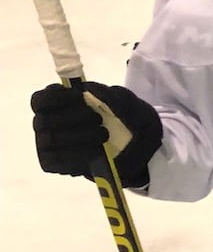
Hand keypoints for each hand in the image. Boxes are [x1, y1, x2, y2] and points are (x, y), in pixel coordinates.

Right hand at [29, 80, 160, 187]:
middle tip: (97, 119)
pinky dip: (79, 155)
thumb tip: (90, 88)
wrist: (133, 146)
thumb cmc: (120, 117)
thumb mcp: (123, 101)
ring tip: (103, 135)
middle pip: (46, 120)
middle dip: (74, 117)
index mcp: (55, 103)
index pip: (40, 100)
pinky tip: (96, 151)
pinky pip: (58, 160)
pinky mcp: (52, 163)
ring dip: (80, 136)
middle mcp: (45, 123)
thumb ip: (109, 93)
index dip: (55, 97)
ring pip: (53, 140)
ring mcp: (46, 145)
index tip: (78, 96)